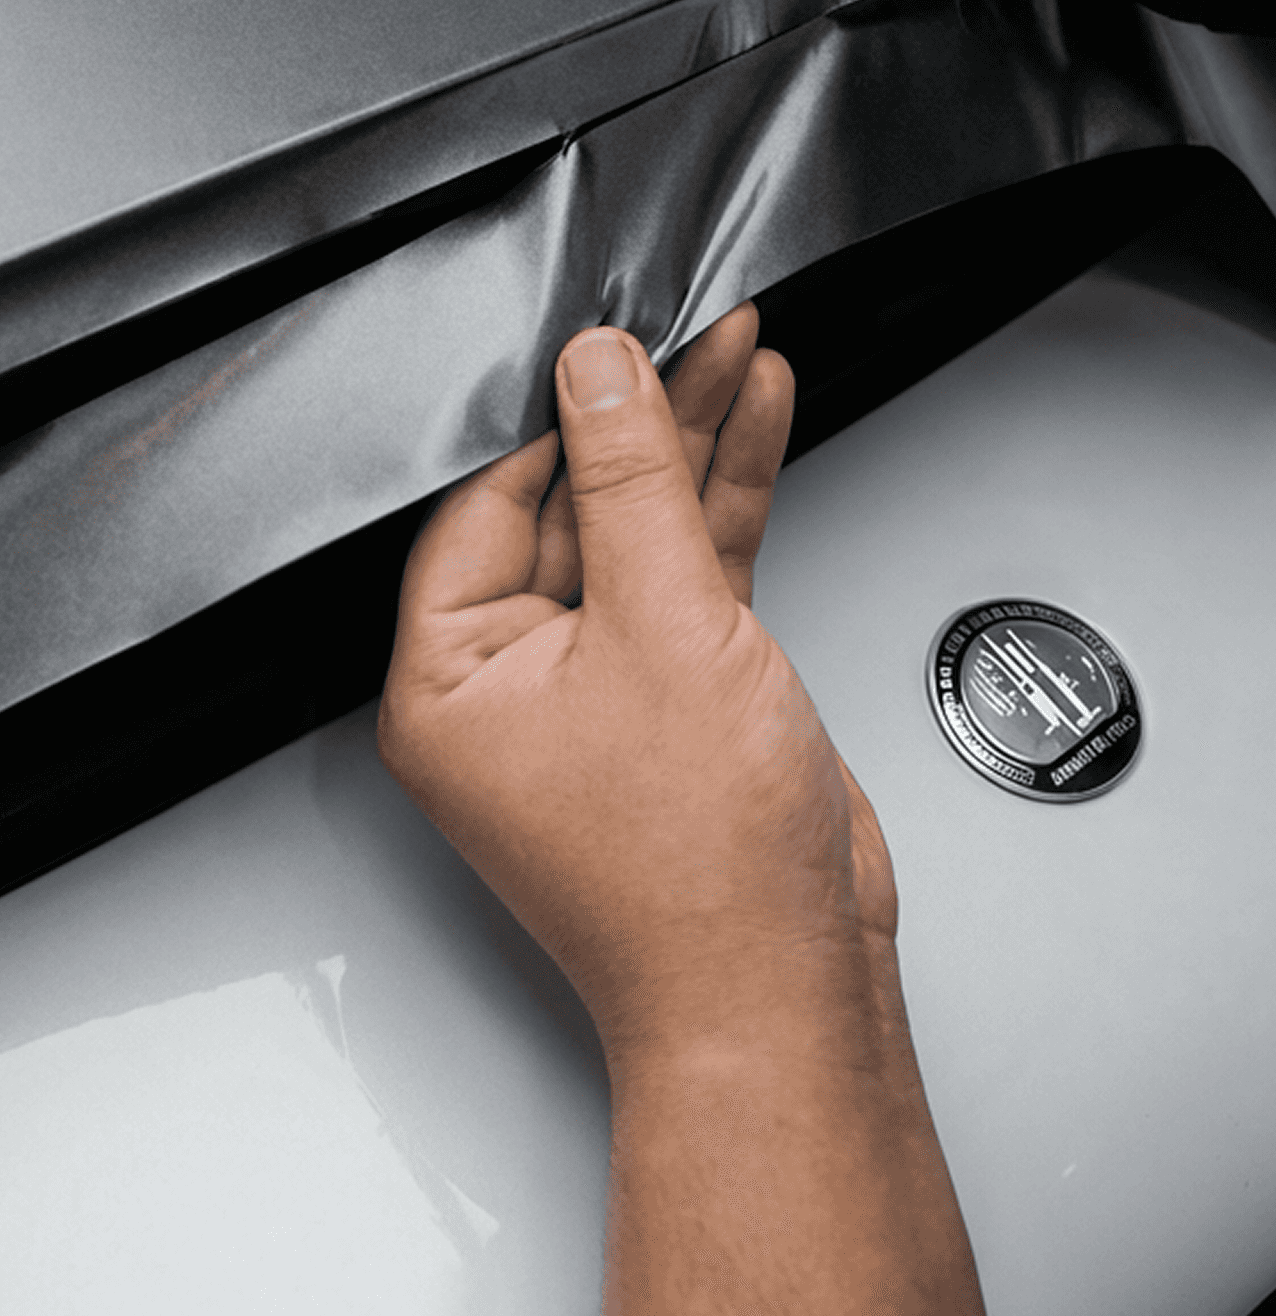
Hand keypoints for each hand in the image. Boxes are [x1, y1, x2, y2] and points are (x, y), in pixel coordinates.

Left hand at [378, 303, 896, 1071]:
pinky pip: (690, 573)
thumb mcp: (662, 623)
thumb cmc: (699, 871)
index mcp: (449, 683)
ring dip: (694, 445)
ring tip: (738, 351)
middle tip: (693, 331)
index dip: (556, 417)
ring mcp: (596, 693)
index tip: (613, 341)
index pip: (487, 502)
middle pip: (570, 506)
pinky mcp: (676, 697)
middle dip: (639, 415)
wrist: (786, 985)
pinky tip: (755, 425)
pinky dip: (726, 503)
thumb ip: (633, 479)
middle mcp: (509, 689)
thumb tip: (599, 371)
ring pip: (640, 533)